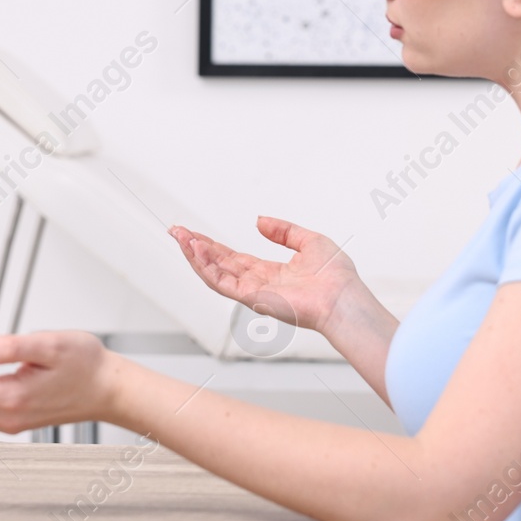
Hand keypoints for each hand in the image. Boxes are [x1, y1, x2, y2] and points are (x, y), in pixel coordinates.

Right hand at [169, 216, 359, 336]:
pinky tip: (195, 251)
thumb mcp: (309, 241)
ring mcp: (253, 293)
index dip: (213, 245)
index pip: (233, 258)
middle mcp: (258, 285)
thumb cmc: (336, 277)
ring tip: (180, 238)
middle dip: (196, 248)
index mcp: (271, 273)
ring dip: (195, 256)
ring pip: (214, 274)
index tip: (194, 233)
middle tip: (177, 231)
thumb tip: (259, 221)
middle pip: (219, 264)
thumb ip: (283, 231)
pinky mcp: (252, 299)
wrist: (344, 297)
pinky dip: (206, 267)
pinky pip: (222, 283)